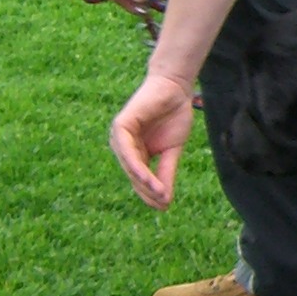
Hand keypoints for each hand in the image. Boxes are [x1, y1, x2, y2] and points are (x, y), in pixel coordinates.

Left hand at [111, 71, 198, 208]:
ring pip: (129, 166)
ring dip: (143, 182)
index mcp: (135, 153)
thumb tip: (165, 199)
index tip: (164, 207)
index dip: (150, 194)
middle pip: (133, 176)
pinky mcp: (121, 126)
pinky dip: (136, 166)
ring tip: (160, 194)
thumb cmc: (174, 115)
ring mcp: (120, 136)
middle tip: (164, 204)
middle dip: (148, 192)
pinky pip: (127, 151)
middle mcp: (124, 147)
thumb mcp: (172, 150)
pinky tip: (148, 177)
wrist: (176, 89)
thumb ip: (166, 172)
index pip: (139, 179)